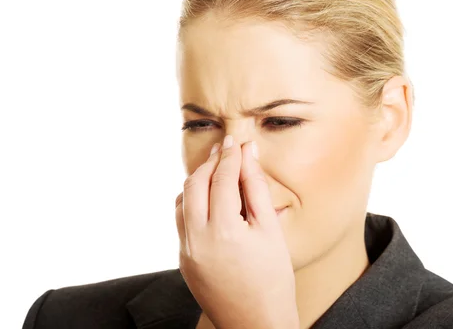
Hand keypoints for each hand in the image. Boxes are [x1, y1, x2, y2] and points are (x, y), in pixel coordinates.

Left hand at [175, 136, 298, 328]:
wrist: (255, 322)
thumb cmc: (272, 279)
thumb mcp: (270, 230)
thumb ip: (256, 188)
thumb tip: (248, 155)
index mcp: (224, 232)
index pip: (222, 179)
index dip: (230, 156)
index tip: (235, 141)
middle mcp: (197, 240)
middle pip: (194, 184)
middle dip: (209, 163)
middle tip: (224, 148)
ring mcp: (186, 252)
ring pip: (181, 201)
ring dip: (196, 181)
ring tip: (215, 170)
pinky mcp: (183, 260)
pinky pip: (181, 221)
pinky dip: (191, 203)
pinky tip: (207, 199)